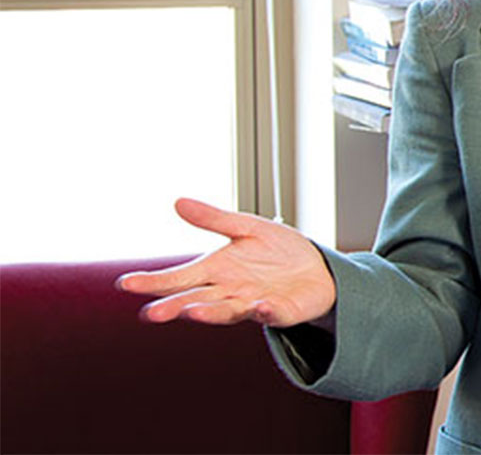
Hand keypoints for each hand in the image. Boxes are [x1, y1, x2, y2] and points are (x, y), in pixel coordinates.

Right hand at [116, 198, 336, 328]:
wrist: (318, 268)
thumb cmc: (278, 251)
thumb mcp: (247, 228)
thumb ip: (213, 220)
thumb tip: (178, 202)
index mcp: (216, 271)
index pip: (179, 278)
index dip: (154, 282)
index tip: (126, 284)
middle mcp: (229, 292)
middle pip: (196, 300)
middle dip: (174, 307)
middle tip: (150, 314)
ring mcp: (253, 304)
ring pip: (227, 311)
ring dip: (210, 313)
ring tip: (191, 312)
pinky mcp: (280, 311)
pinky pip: (271, 313)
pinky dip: (264, 310)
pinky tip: (259, 305)